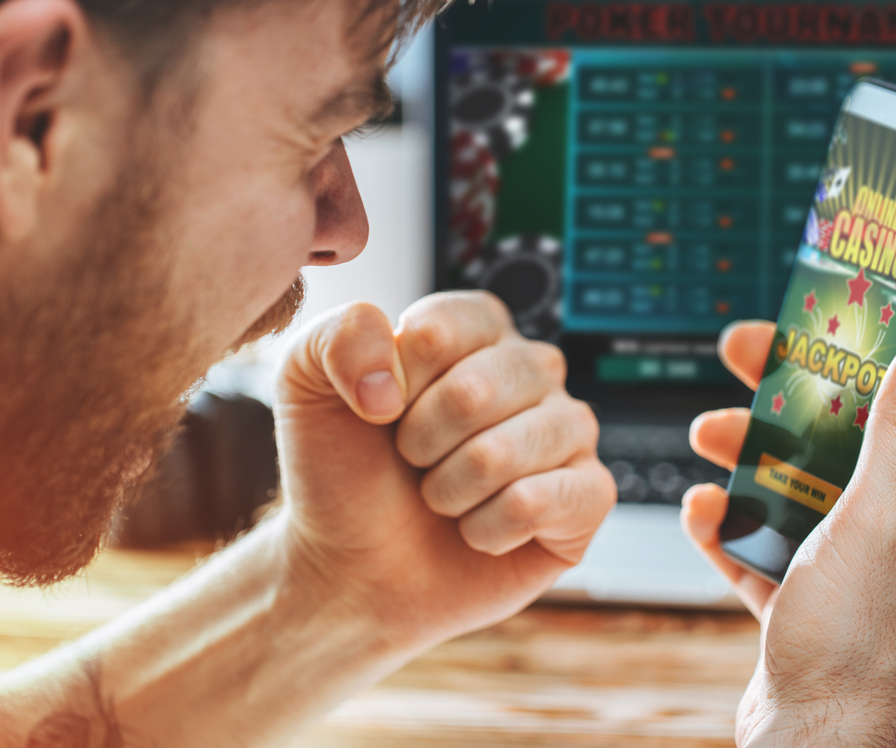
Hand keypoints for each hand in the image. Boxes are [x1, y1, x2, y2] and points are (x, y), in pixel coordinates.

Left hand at [272, 293, 614, 659]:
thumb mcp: (306, 383)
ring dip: (450, 490)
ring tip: (442, 498)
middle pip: (477, 390)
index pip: (444, 329)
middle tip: (413, 463)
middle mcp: (534, 370)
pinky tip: (479, 531)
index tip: (381, 409)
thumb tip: (392, 377)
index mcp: (479, 329)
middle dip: (420, 443)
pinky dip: (487, 529)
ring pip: (506, 452)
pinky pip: (540, 503)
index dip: (397, 380)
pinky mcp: (589, 497)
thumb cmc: (343, 471)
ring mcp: (568, 431)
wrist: (353, 568)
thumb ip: (337, 336)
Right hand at [683, 321, 895, 747]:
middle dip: (785, 393)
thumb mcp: (876, 517)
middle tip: (739, 351)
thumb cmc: (857, 640)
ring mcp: (846, 562)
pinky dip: (729, 524)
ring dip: (747, 455)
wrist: (811, 742)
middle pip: (839, 432)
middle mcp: (893, 525)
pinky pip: (761, 540)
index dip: (865, 351)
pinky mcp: (802, 594)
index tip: (821, 317)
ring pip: (793, 482)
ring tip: (705, 436)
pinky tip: (702, 514)